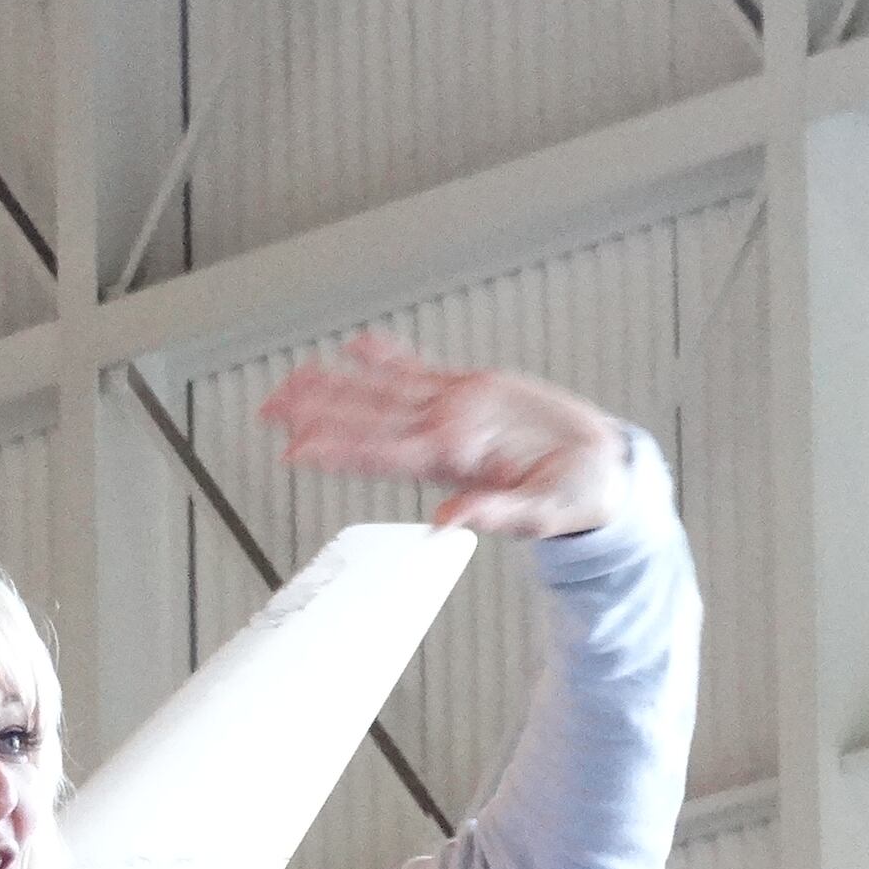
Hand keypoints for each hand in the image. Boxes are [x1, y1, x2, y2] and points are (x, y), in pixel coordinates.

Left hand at [259, 337, 633, 538]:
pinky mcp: (473, 392)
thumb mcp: (540, 512)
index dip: (336, 450)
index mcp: (451, 463)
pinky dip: (389, 357)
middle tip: (269, 407)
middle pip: (366, 421)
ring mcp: (452, 413)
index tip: (294, 449)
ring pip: (382, 393)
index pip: (380, 455)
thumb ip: (495, 515)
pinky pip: (421, 371)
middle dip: (317, 414)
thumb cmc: (573, 500)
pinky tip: (358, 346)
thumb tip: (447, 523)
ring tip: (296, 375)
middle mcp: (440, 436)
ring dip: (338, 384)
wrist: (599, 474)